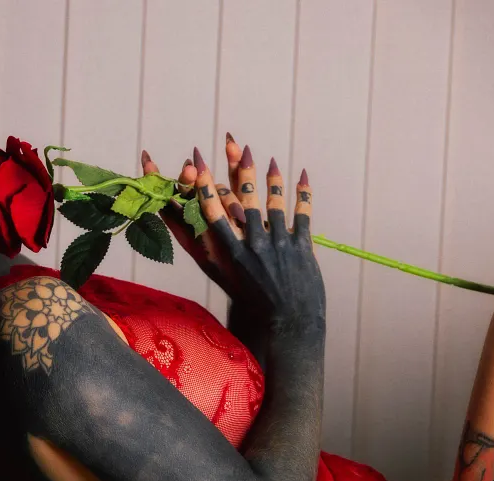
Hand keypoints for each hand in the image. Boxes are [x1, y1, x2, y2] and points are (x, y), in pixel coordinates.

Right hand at [142, 135, 324, 340]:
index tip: (195, 164)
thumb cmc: (250, 300)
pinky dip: (303, 192)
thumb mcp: (224, 277)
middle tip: (234, 144)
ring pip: (274, 202)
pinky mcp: (302, 246)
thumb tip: (190, 224)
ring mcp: (280, 244)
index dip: (204, 186)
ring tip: (268, 159)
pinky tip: (302, 174)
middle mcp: (254, 245)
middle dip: (239, 170)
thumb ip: (209, 249)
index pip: (213, 212)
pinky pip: (303, 212)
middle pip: (245, 199)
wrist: (286, 323)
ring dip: (272, 177)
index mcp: (231, 253)